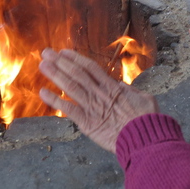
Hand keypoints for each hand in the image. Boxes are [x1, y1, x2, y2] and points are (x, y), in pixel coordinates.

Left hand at [39, 49, 158, 153]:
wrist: (143, 138)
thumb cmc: (146, 119)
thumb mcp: (143, 98)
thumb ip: (129, 91)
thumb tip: (122, 87)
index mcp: (112, 86)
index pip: (90, 67)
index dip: (76, 58)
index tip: (64, 52)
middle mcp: (99, 93)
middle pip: (77, 73)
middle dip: (60, 62)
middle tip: (46, 53)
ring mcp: (92, 107)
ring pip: (70, 87)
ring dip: (55, 75)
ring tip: (43, 65)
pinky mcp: (87, 122)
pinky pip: (68, 109)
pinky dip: (55, 100)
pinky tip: (42, 92)